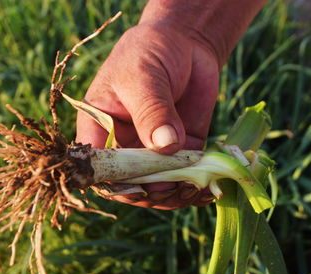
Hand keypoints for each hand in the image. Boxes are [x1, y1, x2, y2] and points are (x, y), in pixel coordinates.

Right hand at [76, 22, 218, 208]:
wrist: (185, 41)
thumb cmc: (150, 51)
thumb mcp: (144, 77)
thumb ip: (152, 111)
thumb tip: (166, 147)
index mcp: (100, 128)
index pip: (100, 167)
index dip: (117, 182)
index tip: (142, 186)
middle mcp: (124, 145)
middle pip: (132, 184)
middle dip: (153, 191)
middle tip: (177, 185)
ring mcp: (153, 151)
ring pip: (160, 187)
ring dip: (177, 194)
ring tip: (198, 187)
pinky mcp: (182, 150)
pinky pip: (186, 177)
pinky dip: (197, 186)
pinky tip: (210, 187)